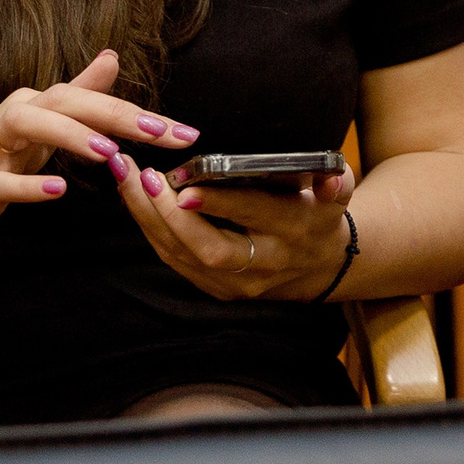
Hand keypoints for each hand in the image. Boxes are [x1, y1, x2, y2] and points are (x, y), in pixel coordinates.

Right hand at [0, 50, 196, 261]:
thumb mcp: (38, 127)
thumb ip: (77, 94)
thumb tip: (112, 57)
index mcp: (38, 106)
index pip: (95, 102)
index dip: (142, 114)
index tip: (186, 132)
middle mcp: (17, 117)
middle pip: (70, 103)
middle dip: (121, 116)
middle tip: (166, 134)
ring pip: (31, 126)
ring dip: (70, 135)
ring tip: (108, 151)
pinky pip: (2, 182)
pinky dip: (27, 186)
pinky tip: (56, 192)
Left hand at [115, 157, 358, 300]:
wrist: (320, 267)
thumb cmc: (320, 214)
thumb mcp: (336, 196)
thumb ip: (337, 181)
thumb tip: (333, 175)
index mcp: (292, 232)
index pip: (252, 217)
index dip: (218, 204)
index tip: (184, 184)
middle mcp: (262, 264)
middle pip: (208, 247)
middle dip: (170, 215)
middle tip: (144, 176)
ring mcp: (235, 283)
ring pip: (183, 256)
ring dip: (149, 219)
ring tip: (126, 178)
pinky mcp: (215, 289)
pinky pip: (175, 261)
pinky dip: (150, 230)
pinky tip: (133, 198)